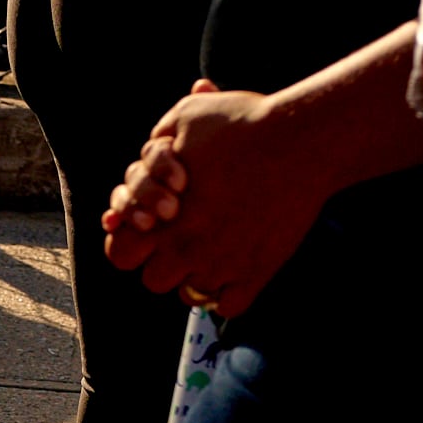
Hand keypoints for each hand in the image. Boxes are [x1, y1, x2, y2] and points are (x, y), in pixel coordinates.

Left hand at [101, 85, 332, 317]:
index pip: (121, 254)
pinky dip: (230, 293)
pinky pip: (229, 306)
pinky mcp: (256, 275)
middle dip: (165, 263)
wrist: (301, 141)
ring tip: (216, 247)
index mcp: (159, 218)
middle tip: (187, 240)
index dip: (133, 244)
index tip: (152, 232)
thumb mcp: (189, 116)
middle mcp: (185, 250)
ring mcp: (221, 267)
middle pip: (155, 280)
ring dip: (198, 276)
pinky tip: (239, 267)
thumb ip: (162, 140)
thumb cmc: (243, 123)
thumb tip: (152, 150)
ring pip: (192, 295)